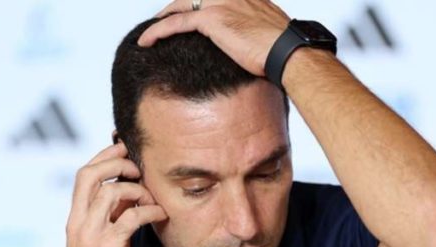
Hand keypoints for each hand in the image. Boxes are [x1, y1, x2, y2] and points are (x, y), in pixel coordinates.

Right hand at [64, 143, 167, 246]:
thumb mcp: (99, 244)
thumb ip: (108, 219)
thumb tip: (128, 196)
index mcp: (75, 220)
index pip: (83, 175)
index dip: (103, 156)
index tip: (123, 148)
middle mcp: (79, 222)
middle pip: (90, 173)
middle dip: (117, 161)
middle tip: (139, 167)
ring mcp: (92, 234)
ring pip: (112, 190)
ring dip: (138, 189)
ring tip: (151, 199)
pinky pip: (131, 216)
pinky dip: (149, 211)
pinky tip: (160, 215)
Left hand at [138, 0, 290, 76]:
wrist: (289, 52)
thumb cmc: (285, 50)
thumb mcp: (271, 34)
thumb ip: (256, 31)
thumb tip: (254, 46)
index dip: (197, 5)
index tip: (187, 14)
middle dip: (176, 8)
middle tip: (163, 21)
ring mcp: (220, 3)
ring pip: (180, 6)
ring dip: (162, 19)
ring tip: (150, 33)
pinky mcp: (211, 19)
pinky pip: (176, 23)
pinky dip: (157, 32)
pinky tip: (146, 41)